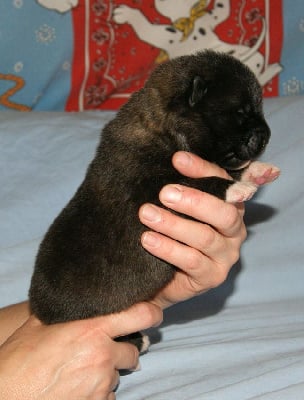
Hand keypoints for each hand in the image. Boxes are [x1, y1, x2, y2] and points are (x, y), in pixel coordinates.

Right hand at [0, 302, 161, 399]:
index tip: (154, 313)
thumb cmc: (18, 360)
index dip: (152, 312)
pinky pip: (108, 397)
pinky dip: (99, 393)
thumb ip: (65, 312)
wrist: (6, 397)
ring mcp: (101, 384)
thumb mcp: (39, 325)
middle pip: (134, 352)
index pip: (140, 315)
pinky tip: (78, 388)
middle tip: (104, 350)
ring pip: (118, 375)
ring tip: (82, 371)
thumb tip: (74, 299)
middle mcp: (102, 356)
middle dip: (123, 351)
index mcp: (92, 330)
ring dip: (107, 373)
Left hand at [139, 151, 246, 308]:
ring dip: (174, 225)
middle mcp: (234, 230)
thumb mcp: (179, 206)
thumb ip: (183, 184)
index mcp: (231, 206)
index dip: (203, 170)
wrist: (166, 275)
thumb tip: (177, 158)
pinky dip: (169, 249)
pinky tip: (149, 240)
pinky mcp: (212, 276)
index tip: (177, 159)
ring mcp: (226, 256)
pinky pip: (192, 261)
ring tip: (147, 215)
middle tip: (164, 193)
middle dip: (194, 201)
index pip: (223, 183)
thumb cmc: (176, 232)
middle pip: (224, 213)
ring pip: (205, 237)